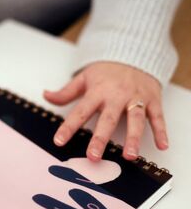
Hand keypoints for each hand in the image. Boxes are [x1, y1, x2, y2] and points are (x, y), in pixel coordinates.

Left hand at [44, 61, 167, 161]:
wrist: (135, 52)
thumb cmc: (107, 71)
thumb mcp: (84, 78)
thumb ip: (66, 91)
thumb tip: (45, 95)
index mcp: (97, 92)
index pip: (80, 112)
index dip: (68, 127)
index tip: (59, 141)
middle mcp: (116, 96)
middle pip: (108, 119)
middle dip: (100, 138)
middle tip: (93, 156)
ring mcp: (136, 98)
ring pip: (135, 119)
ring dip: (134, 138)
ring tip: (129, 156)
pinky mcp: (153, 99)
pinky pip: (157, 117)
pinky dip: (161, 131)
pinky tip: (162, 145)